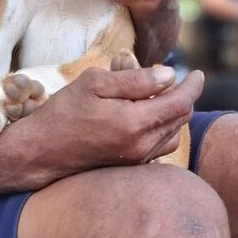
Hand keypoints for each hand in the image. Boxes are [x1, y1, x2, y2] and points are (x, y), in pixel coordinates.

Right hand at [0, 64, 203, 186]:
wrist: (40, 152)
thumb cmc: (63, 113)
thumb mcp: (94, 84)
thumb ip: (135, 80)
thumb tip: (169, 75)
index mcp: (135, 122)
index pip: (181, 102)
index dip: (193, 85)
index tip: (197, 72)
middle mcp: (142, 145)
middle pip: (181, 118)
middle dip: (184, 96)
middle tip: (175, 78)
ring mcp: (137, 158)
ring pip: (173, 133)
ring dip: (174, 112)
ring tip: (160, 94)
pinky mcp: (131, 165)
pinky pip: (161, 145)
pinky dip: (163, 127)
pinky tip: (148, 115)